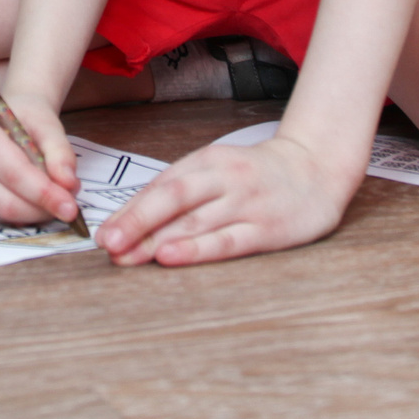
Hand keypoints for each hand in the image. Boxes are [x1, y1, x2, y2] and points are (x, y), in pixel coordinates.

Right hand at [0, 94, 82, 227]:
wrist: (10, 116)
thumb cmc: (27, 118)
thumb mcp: (47, 124)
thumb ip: (60, 152)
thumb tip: (68, 183)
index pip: (13, 173)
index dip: (44, 193)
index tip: (71, 206)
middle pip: (4, 201)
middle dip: (41, 209)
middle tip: (69, 207)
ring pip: (2, 215)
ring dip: (35, 214)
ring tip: (56, 199)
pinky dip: (24, 216)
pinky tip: (37, 202)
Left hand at [96, 131, 355, 266]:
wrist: (315, 169)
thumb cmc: (256, 174)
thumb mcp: (217, 171)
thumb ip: (181, 191)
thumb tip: (133, 221)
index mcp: (206, 162)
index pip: (161, 187)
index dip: (130, 211)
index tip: (102, 233)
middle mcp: (223, 179)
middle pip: (172, 200)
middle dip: (136, 223)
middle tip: (108, 245)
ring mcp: (245, 203)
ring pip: (195, 222)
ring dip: (158, 240)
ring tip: (128, 257)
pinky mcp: (267, 228)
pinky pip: (227, 240)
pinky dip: (197, 249)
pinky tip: (172, 257)